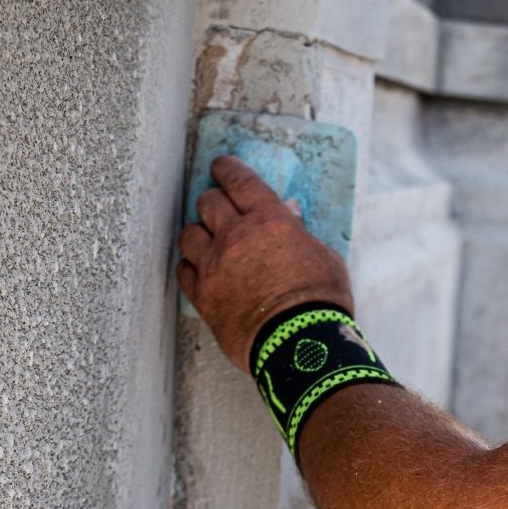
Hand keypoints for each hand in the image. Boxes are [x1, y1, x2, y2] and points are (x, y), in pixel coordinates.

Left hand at [177, 155, 354, 370]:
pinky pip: (183, 270)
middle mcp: (236, 236)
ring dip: (197, 232)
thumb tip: (289, 217)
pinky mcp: (202, 295)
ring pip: (188, 233)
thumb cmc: (321, 300)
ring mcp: (214, 265)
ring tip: (206, 237)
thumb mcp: (324, 257)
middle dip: (212, 199)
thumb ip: (301, 234)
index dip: (227, 168)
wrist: (299, 343)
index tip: (220, 165)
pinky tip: (199, 268)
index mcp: (270, 220)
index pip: (239, 181)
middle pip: (208, 202)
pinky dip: (190, 266)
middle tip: (217, 203)